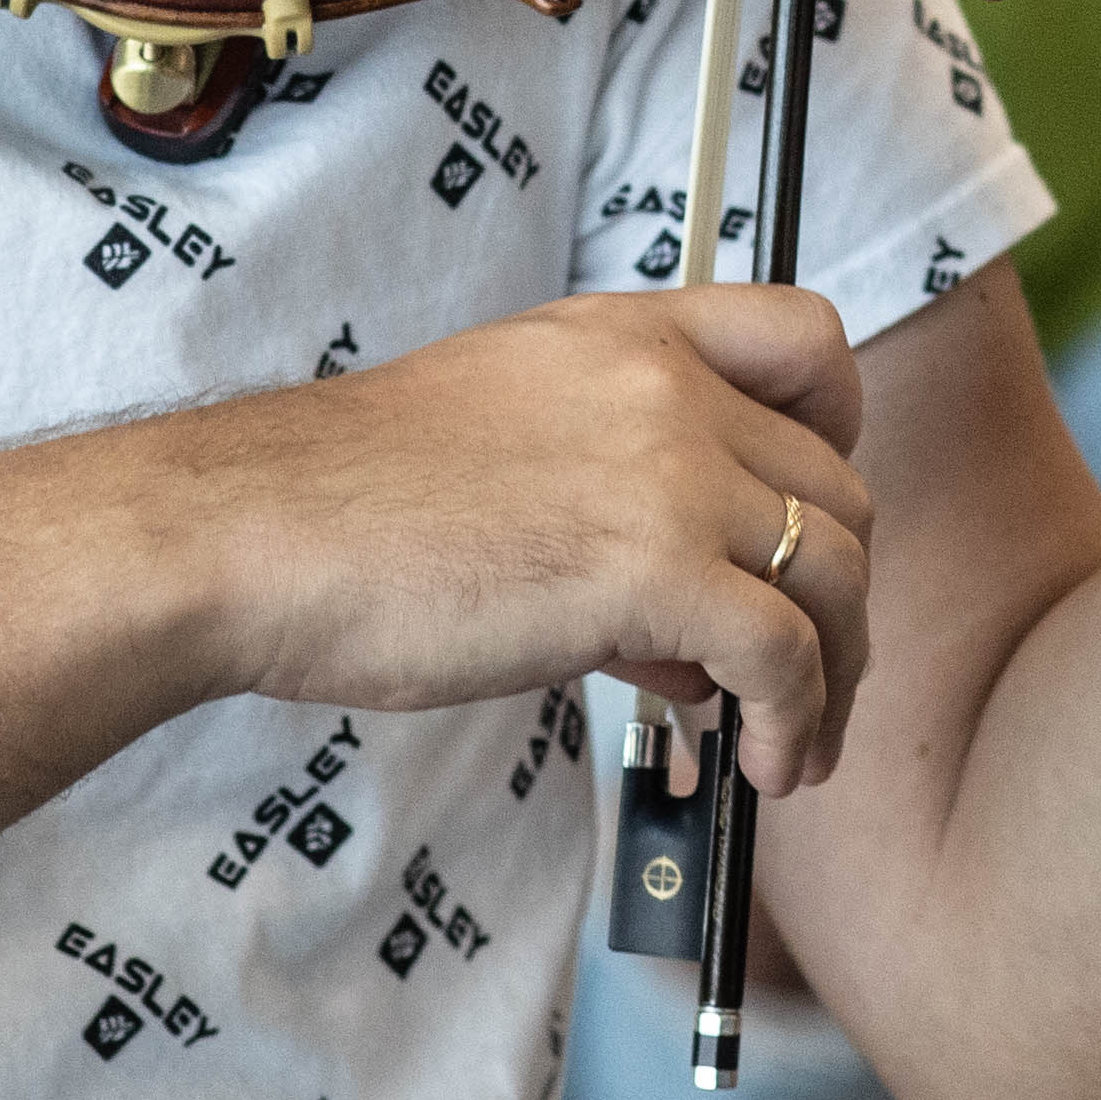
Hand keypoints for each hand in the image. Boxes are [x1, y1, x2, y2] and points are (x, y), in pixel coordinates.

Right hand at [173, 278, 878, 792]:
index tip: (815, 522)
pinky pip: (787, 655)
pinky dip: (795, 722)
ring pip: (837, 574)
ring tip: (794, 748)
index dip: (841, 436)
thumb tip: (702, 644)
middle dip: (839, 598)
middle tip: (798, 679)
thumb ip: (623, 508)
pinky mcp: (655, 569)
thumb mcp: (513, 449)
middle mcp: (668, 385)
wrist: (259, 531)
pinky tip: (762, 765)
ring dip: (834, 677)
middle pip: (838, 488)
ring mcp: (670, 471)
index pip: (810, 339)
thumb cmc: (352, 507)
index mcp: (629, 334)